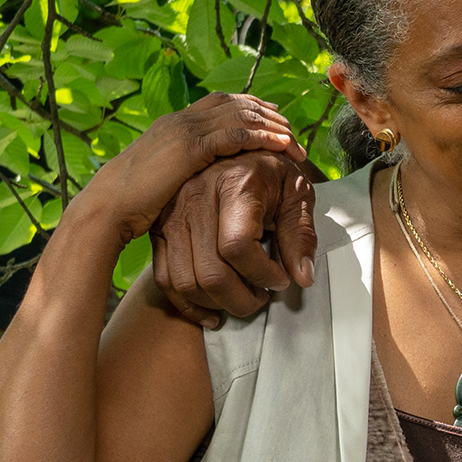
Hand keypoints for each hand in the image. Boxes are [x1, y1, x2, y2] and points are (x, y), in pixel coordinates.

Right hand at [65, 94, 295, 250]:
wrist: (108, 208)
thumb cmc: (132, 203)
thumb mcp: (162, 177)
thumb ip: (184, 169)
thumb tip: (203, 178)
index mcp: (175, 123)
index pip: (222, 102)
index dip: (252, 106)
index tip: (275, 116)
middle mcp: (182, 120)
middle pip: (238, 103)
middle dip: (270, 114)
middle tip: (292, 131)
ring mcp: (186, 130)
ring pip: (242, 115)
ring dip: (273, 126)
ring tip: (294, 143)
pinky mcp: (191, 148)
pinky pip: (237, 134)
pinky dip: (263, 137)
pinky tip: (281, 147)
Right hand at [149, 146, 320, 327]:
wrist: (238, 149)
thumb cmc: (271, 172)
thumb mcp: (297, 193)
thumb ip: (301, 235)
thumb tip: (302, 278)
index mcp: (233, 184)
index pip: (237, 247)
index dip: (263, 274)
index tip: (282, 280)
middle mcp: (195, 197)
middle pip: (210, 272)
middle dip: (242, 298)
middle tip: (263, 297)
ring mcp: (171, 215)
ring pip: (186, 282)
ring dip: (218, 304)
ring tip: (244, 299)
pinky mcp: (159, 229)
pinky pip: (165, 278)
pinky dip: (188, 305)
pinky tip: (214, 312)